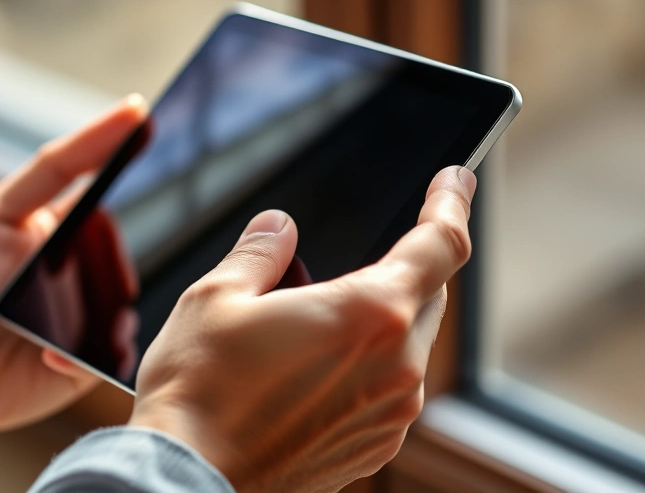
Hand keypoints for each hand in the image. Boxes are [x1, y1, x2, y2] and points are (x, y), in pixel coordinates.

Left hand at [0, 95, 146, 460]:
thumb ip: (41, 180)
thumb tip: (99, 141)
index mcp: (50, 228)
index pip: (92, 180)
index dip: (115, 146)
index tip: (140, 113)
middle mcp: (71, 268)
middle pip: (115, 243)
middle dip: (118, 245)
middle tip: (104, 247)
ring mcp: (81, 315)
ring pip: (122, 297)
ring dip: (106, 301)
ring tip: (77, 309)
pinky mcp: (82, 363)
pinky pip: (109, 352)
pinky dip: (88, 351)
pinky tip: (55, 354)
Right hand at [129, 166, 476, 492]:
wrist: (189, 477)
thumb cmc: (200, 391)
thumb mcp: (217, 296)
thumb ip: (260, 252)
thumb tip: (279, 228)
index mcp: (370, 314)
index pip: (440, 244)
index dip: (452, 203)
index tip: (454, 181)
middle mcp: (397, 367)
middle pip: (429, 296)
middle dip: (407, 267)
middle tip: (358, 260)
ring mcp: (390, 415)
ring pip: (410, 347)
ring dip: (382, 324)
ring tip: (315, 325)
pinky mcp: (372, 448)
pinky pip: (390, 391)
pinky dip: (368, 369)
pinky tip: (313, 372)